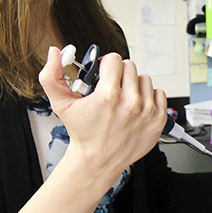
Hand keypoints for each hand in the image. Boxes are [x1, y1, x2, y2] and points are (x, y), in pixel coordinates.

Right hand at [38, 46, 166, 182]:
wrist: (97, 160)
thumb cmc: (82, 133)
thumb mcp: (61, 104)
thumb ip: (51, 76)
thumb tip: (54, 53)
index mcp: (108, 96)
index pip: (114, 59)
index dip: (106, 65)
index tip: (104, 73)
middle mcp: (130, 103)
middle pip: (130, 67)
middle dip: (119, 74)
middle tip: (111, 88)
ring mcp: (147, 111)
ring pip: (144, 79)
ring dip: (134, 85)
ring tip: (123, 99)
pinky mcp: (158, 120)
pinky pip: (160, 93)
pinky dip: (149, 97)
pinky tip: (136, 106)